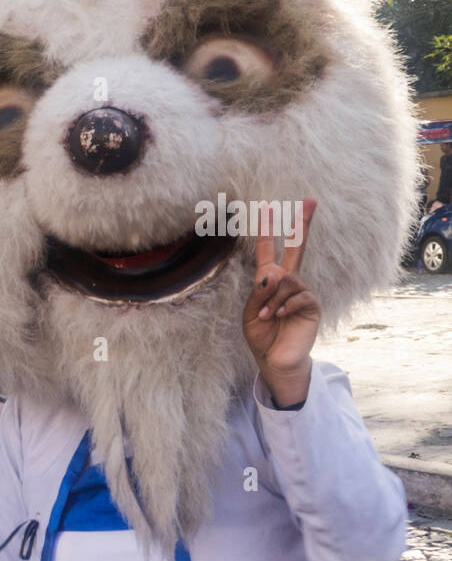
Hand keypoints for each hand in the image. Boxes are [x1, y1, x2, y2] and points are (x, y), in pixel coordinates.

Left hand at [242, 197, 319, 407]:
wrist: (274, 360)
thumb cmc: (261, 335)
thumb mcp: (250, 313)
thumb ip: (258, 292)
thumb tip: (273, 272)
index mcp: (270, 281)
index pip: (268, 251)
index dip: (266, 231)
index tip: (266, 208)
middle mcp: (289, 282)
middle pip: (297, 248)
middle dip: (302, 224)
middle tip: (311, 200)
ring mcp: (302, 292)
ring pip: (287, 280)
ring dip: (271, 300)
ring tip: (265, 317)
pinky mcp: (312, 306)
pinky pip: (297, 296)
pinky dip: (282, 308)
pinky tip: (277, 318)